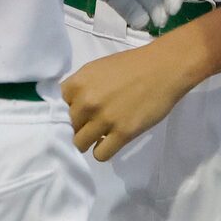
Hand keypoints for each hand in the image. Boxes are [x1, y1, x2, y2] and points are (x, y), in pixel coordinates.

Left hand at [63, 33, 209, 161]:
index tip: (78, 114)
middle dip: (79, 127)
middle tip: (94, 123)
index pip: (56, 108)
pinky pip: (100, 155)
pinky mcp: (122, 133)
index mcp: (78, 84)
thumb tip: (70, 109)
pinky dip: (104, 150)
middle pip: (67, 128)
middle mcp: (86, 102)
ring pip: (80, 144)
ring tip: (103, 134)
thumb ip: (81, 88)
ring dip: (90, 141)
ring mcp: (103, 119)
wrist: (164, 68)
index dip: (66, 112)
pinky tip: (113, 141)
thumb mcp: (97, 69)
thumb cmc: (132, 66)